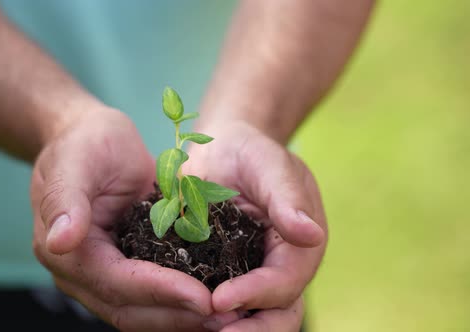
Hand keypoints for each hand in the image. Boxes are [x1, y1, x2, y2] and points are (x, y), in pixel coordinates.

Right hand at [30, 106, 229, 330]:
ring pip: (141, 312)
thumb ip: (65, 200)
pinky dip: (179, 304)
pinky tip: (212, 303)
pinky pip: (152, 296)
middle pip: (128, 309)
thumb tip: (60, 241)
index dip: (159, 292)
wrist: (91, 138)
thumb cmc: (84, 142)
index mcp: (66, 250)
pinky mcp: (126, 267)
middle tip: (224, 317)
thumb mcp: (75, 160)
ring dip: (181, 318)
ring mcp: (104, 274)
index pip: (115, 283)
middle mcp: (81, 272)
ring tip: (225, 318)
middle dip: (176, 315)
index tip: (202, 297)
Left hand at [185, 121, 327, 331]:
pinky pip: (223, 305)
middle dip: (251, 329)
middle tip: (212, 330)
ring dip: (230, 328)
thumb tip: (312, 235)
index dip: (256, 295)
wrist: (222, 152)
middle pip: (278, 313)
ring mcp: (254, 274)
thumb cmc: (249, 152)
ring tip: (195, 328)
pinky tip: (181, 316)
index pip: (285, 281)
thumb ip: (287, 198)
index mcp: (300, 244)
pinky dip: (207, 316)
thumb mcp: (268, 164)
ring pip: (252, 316)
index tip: (220, 301)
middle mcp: (280, 266)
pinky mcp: (226, 274)